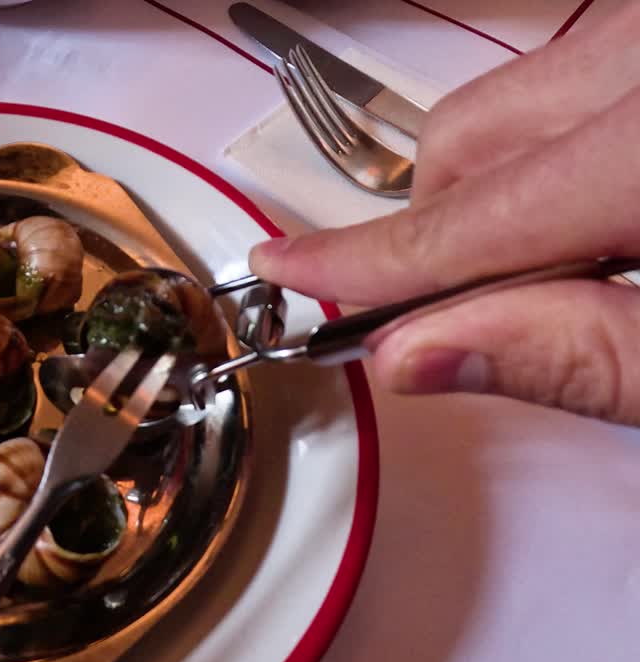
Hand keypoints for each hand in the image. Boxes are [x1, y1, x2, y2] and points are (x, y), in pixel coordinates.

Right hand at [249, 2, 639, 425]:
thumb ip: (589, 357)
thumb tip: (419, 354)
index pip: (472, 215)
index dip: (370, 260)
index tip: (288, 270)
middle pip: (471, 134)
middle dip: (440, 225)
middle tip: (458, 310)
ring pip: (516, 91)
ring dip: (496, 181)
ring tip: (556, 262)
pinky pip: (573, 73)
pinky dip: (555, 144)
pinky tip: (604, 208)